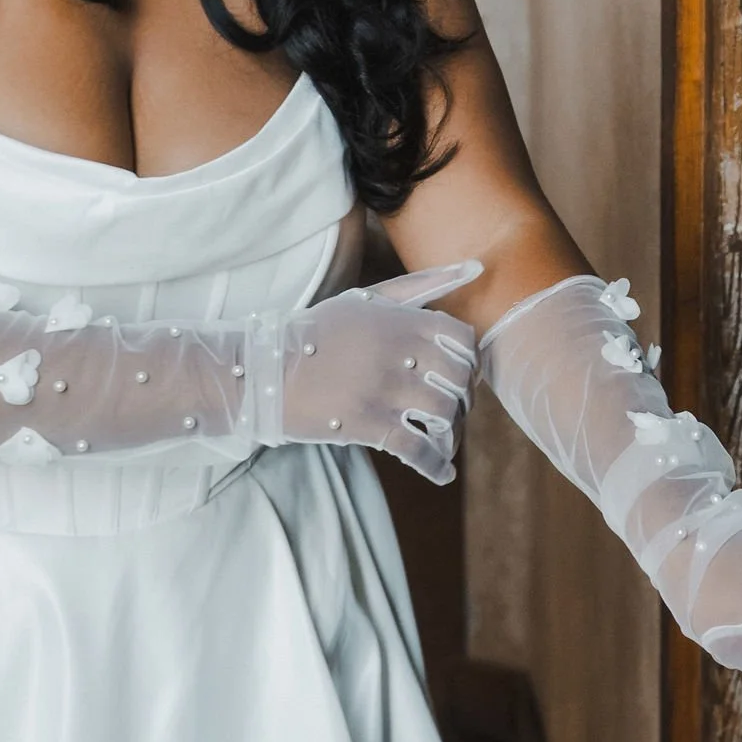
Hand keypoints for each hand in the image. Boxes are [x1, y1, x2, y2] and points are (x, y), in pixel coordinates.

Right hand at [275, 264, 478, 479]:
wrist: (266, 369)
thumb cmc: (321, 332)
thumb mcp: (369, 299)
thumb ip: (422, 284)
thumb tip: (476, 267)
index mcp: (401, 320)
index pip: (463, 340)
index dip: (472, 363)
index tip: (464, 377)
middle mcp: (397, 352)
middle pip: (459, 380)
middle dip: (464, 400)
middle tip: (454, 412)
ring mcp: (383, 389)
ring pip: (444, 415)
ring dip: (452, 433)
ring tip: (444, 441)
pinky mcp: (365, 423)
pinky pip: (417, 449)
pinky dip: (436, 466)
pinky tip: (441, 474)